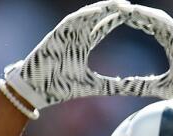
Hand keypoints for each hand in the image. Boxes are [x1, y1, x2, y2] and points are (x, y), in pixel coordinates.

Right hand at [2, 0, 131, 110]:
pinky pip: (71, 21)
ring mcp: (65, 34)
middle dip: (112, 11)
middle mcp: (74, 36)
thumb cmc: (61, 87)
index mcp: (83, 44)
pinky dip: (85, 15)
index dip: (115, 21)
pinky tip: (99, 10)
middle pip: (96, 18)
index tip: (133, 16)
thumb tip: (135, 88)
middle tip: (130, 6)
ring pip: (85, 16)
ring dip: (101, 9)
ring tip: (119, 4)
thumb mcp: (96, 86)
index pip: (102, 28)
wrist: (37, 91)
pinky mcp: (56, 35)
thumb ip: (115, 85)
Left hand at [120, 3, 172, 108]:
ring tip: (120, 7)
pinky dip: (148, 15)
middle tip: (115, 8)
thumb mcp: (159, 86)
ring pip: (156, 17)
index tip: (119, 17)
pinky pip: (163, 21)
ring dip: (138, 11)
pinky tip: (134, 12)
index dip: (136, 21)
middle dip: (134, 13)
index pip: (151, 28)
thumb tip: (123, 86)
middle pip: (152, 19)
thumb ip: (141, 84)